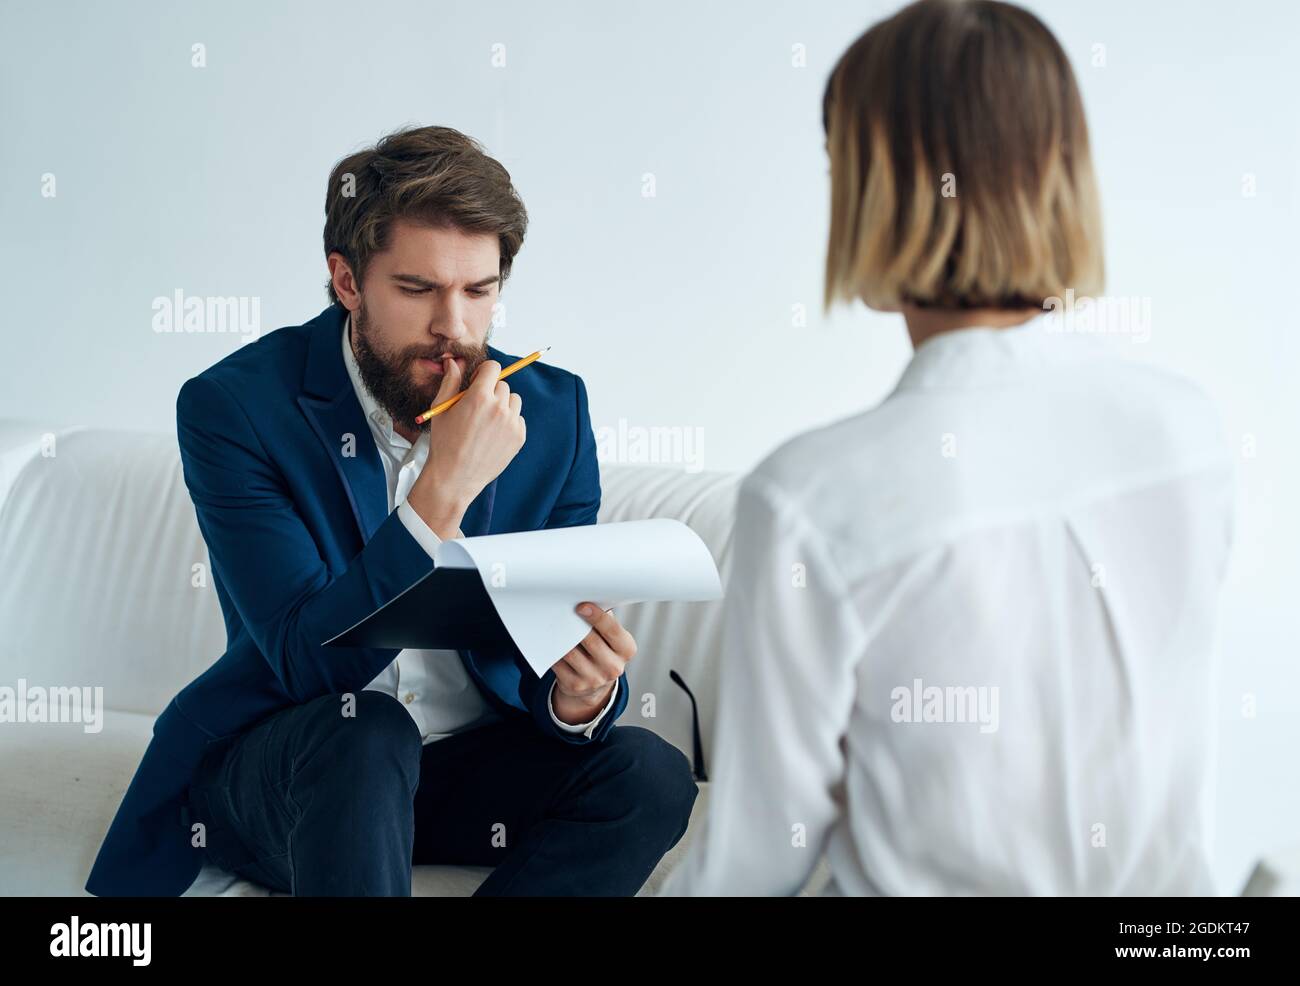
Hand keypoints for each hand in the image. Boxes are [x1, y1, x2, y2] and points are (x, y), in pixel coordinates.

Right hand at [407, 358, 525, 537]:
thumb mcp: (441, 409)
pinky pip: (518, 419)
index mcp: (479, 396)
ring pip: (514, 400)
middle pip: (503, 384)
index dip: (484, 372)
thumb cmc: (444, 442)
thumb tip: (454, 361)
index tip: (477, 381)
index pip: (494, 367)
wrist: (455, 477)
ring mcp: (511, 423)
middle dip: (491, 390)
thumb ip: (450, 381)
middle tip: (478, 406)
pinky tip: (492, 434)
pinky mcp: (519, 437)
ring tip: (486, 421)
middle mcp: (499, 407)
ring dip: (502, 404)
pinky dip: (509, 422)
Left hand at [551, 602, 636, 724]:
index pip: (612, 630)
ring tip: (555, 625)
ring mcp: (595, 679)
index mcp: (626, 649)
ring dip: (561, 638)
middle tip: (563, 611)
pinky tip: (552, 643)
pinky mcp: (575, 685)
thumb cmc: (603, 649)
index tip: (582, 606)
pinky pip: (559, 664)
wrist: (596, 682)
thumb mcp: (611, 637)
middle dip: (575, 624)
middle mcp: (613, 667)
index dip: (597, 617)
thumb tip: (587, 599)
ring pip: (571, 653)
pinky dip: (553, 652)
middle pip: (590, 640)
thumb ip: (604, 620)